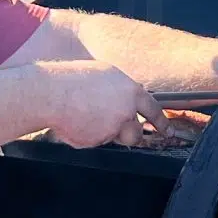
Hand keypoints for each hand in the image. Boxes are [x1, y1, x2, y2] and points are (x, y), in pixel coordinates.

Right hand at [36, 59, 157, 148]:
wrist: (49, 93)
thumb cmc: (72, 79)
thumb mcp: (104, 75)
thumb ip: (120, 91)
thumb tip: (128, 102)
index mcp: (130, 91)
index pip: (153, 109)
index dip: (161, 122)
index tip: (168, 130)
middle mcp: (125, 111)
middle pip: (135, 133)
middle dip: (127, 134)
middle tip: (111, 125)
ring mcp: (111, 128)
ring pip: (113, 139)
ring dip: (105, 134)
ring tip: (86, 117)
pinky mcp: (95, 141)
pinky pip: (94, 142)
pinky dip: (85, 135)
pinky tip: (74, 122)